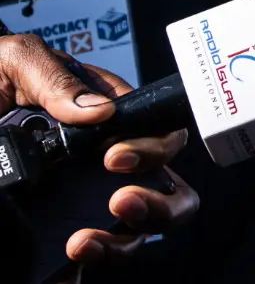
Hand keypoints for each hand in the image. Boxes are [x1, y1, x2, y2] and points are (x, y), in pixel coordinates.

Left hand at [0, 36, 198, 266]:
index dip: (154, 150)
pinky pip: (88, 260)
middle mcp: (105, 166)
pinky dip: (90, 264)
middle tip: (120, 202)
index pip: (162, 136)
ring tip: (84, 242)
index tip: (114, 158)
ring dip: (122, 243)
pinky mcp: (56, 236)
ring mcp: (82, 203)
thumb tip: (100, 111)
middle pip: (166, 191)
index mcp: (108, 120)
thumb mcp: (17, 62)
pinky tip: (68, 256)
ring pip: (134, 234)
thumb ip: (56, 79)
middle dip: (159, 205)